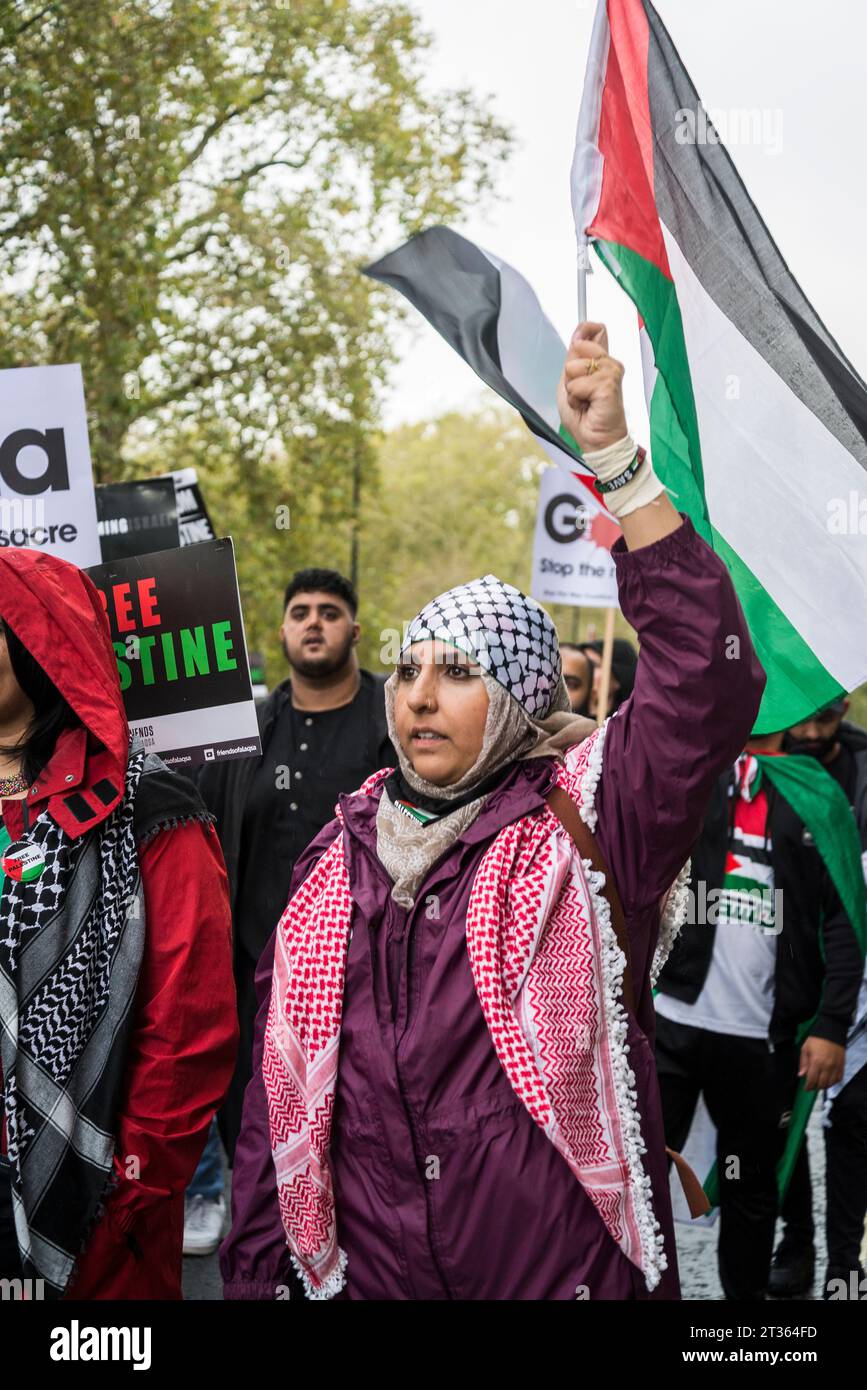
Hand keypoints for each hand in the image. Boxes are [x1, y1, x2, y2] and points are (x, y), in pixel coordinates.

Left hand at [556, 322, 628, 453]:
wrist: (596, 440)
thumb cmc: (585, 416)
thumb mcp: (570, 383)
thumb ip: (573, 360)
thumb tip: (577, 336)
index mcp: (601, 361)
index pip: (596, 329)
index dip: (584, 330)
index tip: (578, 340)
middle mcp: (609, 363)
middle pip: (578, 346)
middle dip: (569, 372)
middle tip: (580, 391)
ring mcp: (611, 372)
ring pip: (573, 366)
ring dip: (572, 388)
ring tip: (584, 400)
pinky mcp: (609, 384)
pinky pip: (577, 384)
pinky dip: (576, 398)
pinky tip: (587, 405)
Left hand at [798, 1036, 844, 1091]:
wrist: (831, 1032)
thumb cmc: (816, 1040)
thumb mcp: (805, 1049)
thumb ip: (803, 1063)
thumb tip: (801, 1075)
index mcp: (816, 1062)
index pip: (812, 1080)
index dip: (808, 1087)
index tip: (806, 1088)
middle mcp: (827, 1066)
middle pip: (821, 1084)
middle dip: (815, 1087)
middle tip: (812, 1086)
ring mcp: (835, 1067)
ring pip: (830, 1083)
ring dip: (824, 1086)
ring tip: (819, 1083)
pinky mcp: (842, 1066)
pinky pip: (838, 1079)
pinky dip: (833, 1082)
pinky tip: (828, 1080)